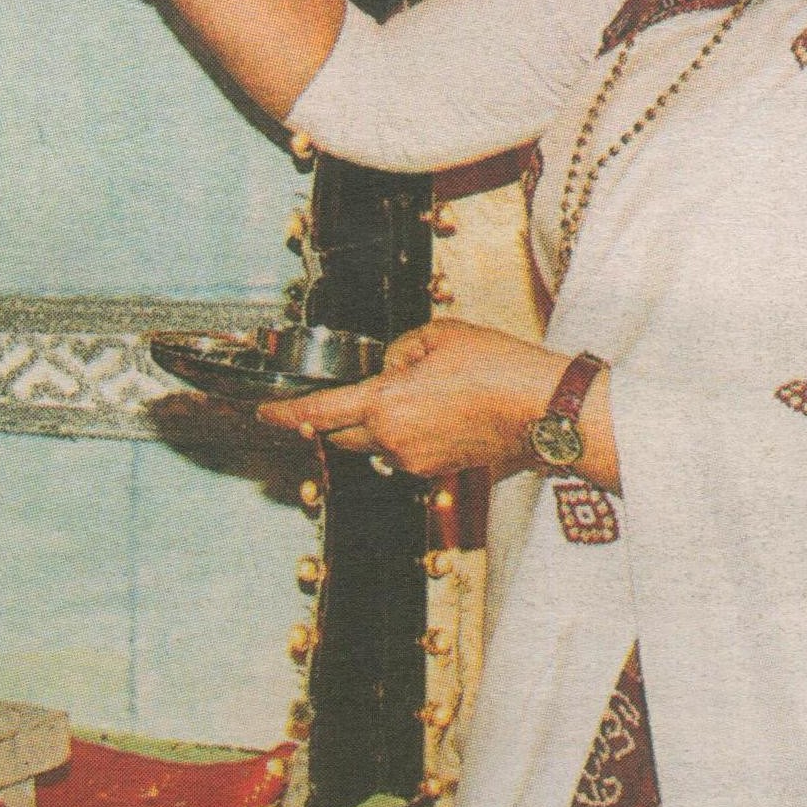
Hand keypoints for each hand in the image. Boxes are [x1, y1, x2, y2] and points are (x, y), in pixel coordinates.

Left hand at [257, 319, 579, 479]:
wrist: (541, 409)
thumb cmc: (495, 367)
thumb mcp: (438, 335)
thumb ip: (398, 350)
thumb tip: (388, 370)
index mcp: (386, 402)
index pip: (319, 413)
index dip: (286, 415)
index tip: (265, 413)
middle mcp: (392, 439)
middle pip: (339, 434)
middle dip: (334, 417)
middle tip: (346, 397)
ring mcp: (411, 460)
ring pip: (372, 444)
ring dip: (375, 425)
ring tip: (419, 397)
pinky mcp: (432, 472)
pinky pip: (400, 453)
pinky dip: (404, 435)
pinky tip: (437, 414)